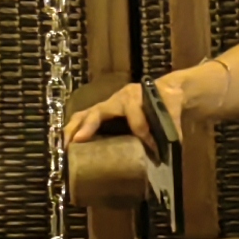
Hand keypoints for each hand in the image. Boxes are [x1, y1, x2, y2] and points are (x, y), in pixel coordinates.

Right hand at [64, 74, 182, 152]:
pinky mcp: (103, 113)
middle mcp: (116, 100)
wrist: (165, 90)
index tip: (150, 148)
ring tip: (64, 145)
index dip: (142, 132)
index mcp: (134, 97)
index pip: (135, 117)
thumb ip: (174, 123)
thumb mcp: (174, 107)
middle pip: (96, 112)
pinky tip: (67, 143)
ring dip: (73, 129)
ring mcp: (107, 106)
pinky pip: (85, 119)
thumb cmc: (167, 98)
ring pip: (84, 115)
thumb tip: (173, 144)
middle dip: (87, 127)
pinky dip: (74, 129)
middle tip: (76, 142)